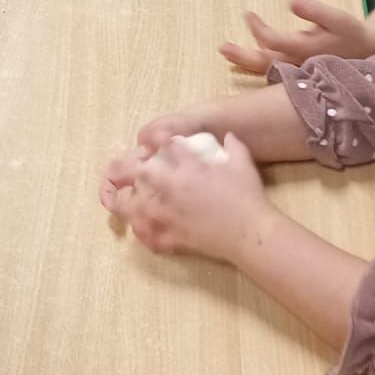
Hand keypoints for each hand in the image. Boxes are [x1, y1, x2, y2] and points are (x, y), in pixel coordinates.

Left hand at [103, 132, 271, 260]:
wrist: (250, 233)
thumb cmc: (247, 196)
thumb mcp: (242, 163)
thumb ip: (233, 145)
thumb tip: (228, 136)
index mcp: (183, 165)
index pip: (159, 145)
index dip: (155, 144)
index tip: (155, 147)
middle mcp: (166, 187)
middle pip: (130, 172)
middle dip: (124, 169)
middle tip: (124, 173)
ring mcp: (163, 215)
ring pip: (125, 207)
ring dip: (125, 202)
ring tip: (128, 201)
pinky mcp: (167, 238)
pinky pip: (144, 236)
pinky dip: (142, 233)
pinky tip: (144, 229)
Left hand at [219, 0, 374, 74]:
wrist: (368, 50)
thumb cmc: (351, 32)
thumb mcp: (336, 17)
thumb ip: (314, 10)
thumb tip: (291, 1)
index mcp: (305, 48)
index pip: (272, 41)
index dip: (258, 29)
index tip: (248, 14)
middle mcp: (298, 62)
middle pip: (264, 62)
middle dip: (242, 55)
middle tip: (222, 48)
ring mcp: (298, 68)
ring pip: (267, 68)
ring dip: (247, 60)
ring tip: (227, 52)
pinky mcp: (299, 68)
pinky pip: (274, 68)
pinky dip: (260, 63)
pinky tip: (250, 54)